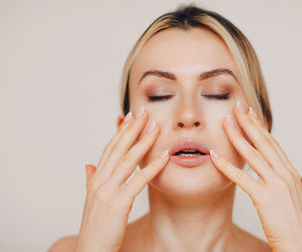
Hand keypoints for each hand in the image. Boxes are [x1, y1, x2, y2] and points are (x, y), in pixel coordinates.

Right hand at [76, 108, 168, 251]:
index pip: (110, 149)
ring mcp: (107, 192)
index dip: (121, 131)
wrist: (90, 250)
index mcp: (96, 179)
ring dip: (143, 142)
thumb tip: (88, 165)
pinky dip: (152, 167)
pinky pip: (138, 181)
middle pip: (118, 149)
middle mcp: (100, 181)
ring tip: (156, 127)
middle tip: (145, 112)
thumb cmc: (95, 226)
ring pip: (128, 160)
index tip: (131, 117)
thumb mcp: (91, 200)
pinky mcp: (118, 204)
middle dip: (132, 129)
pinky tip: (164, 156)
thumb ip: (90, 180)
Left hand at [209, 100, 301, 251]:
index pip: (273, 144)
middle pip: (263, 143)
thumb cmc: (301, 223)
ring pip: (252, 155)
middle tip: (236, 107)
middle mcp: (284, 174)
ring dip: (237, 137)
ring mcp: (275, 185)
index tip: (250, 113)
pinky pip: (241, 177)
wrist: (300, 244)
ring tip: (225, 122)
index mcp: (291, 172)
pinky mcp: (264, 197)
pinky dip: (226, 165)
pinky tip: (214, 154)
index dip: (260, 127)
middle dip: (248, 123)